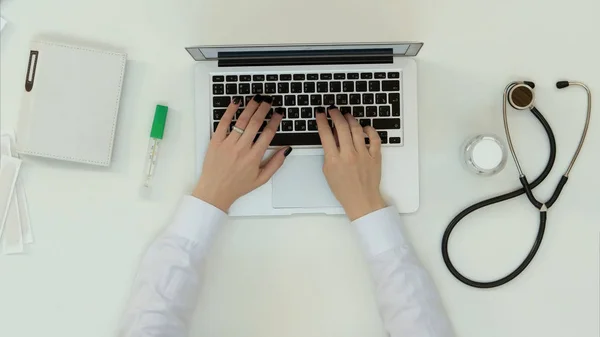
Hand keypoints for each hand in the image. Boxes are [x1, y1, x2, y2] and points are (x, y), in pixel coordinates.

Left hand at [193, 95, 291, 211]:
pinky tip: (236, 102)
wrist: (214, 191)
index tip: (279, 112)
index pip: (268, 133)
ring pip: (242, 121)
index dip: (275, 121)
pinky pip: (223, 123)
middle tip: (269, 100)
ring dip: (250, 107)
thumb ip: (275, 163)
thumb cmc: (237, 186)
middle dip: (264, 109)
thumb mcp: (261, 179)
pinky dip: (229, 111)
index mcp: (254, 157)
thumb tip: (286, 150)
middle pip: (256, 123)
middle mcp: (241, 148)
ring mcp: (228, 144)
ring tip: (256, 98)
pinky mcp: (216, 142)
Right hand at [316, 106, 385, 220]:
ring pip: (357, 129)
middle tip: (333, 110)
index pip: (326, 134)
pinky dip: (370, 130)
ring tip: (346, 115)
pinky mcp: (375, 156)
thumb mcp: (328, 171)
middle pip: (341, 127)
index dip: (322, 121)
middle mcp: (349, 155)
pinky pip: (374, 138)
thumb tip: (331, 135)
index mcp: (334, 160)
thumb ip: (329, 152)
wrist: (361, 200)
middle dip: (335, 114)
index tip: (320, 114)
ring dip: (350, 119)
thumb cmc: (343, 189)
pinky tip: (364, 128)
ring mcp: (363, 155)